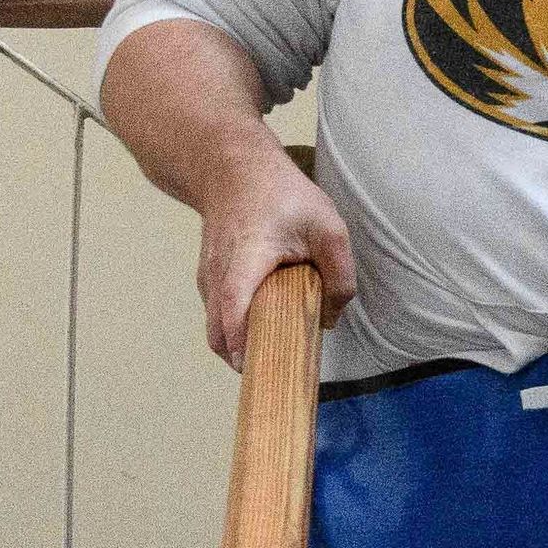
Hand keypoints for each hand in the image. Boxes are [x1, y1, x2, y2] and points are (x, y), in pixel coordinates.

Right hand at [195, 146, 355, 367]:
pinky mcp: (208, 283)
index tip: (256, 367)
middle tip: (278, 379)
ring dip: (241, 350)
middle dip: (244, 362)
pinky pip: (218, 319)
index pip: (234, 305)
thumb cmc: (280, 194)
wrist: (233, 168)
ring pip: (216, 330)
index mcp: (247, 256)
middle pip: (218, 332)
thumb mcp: (328, 227)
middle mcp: (218, 272)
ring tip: (275, 361)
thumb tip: (331, 320)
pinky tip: (265, 338)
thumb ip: (340, 276)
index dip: (242, 340)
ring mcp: (207, 279)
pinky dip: (235, 336)